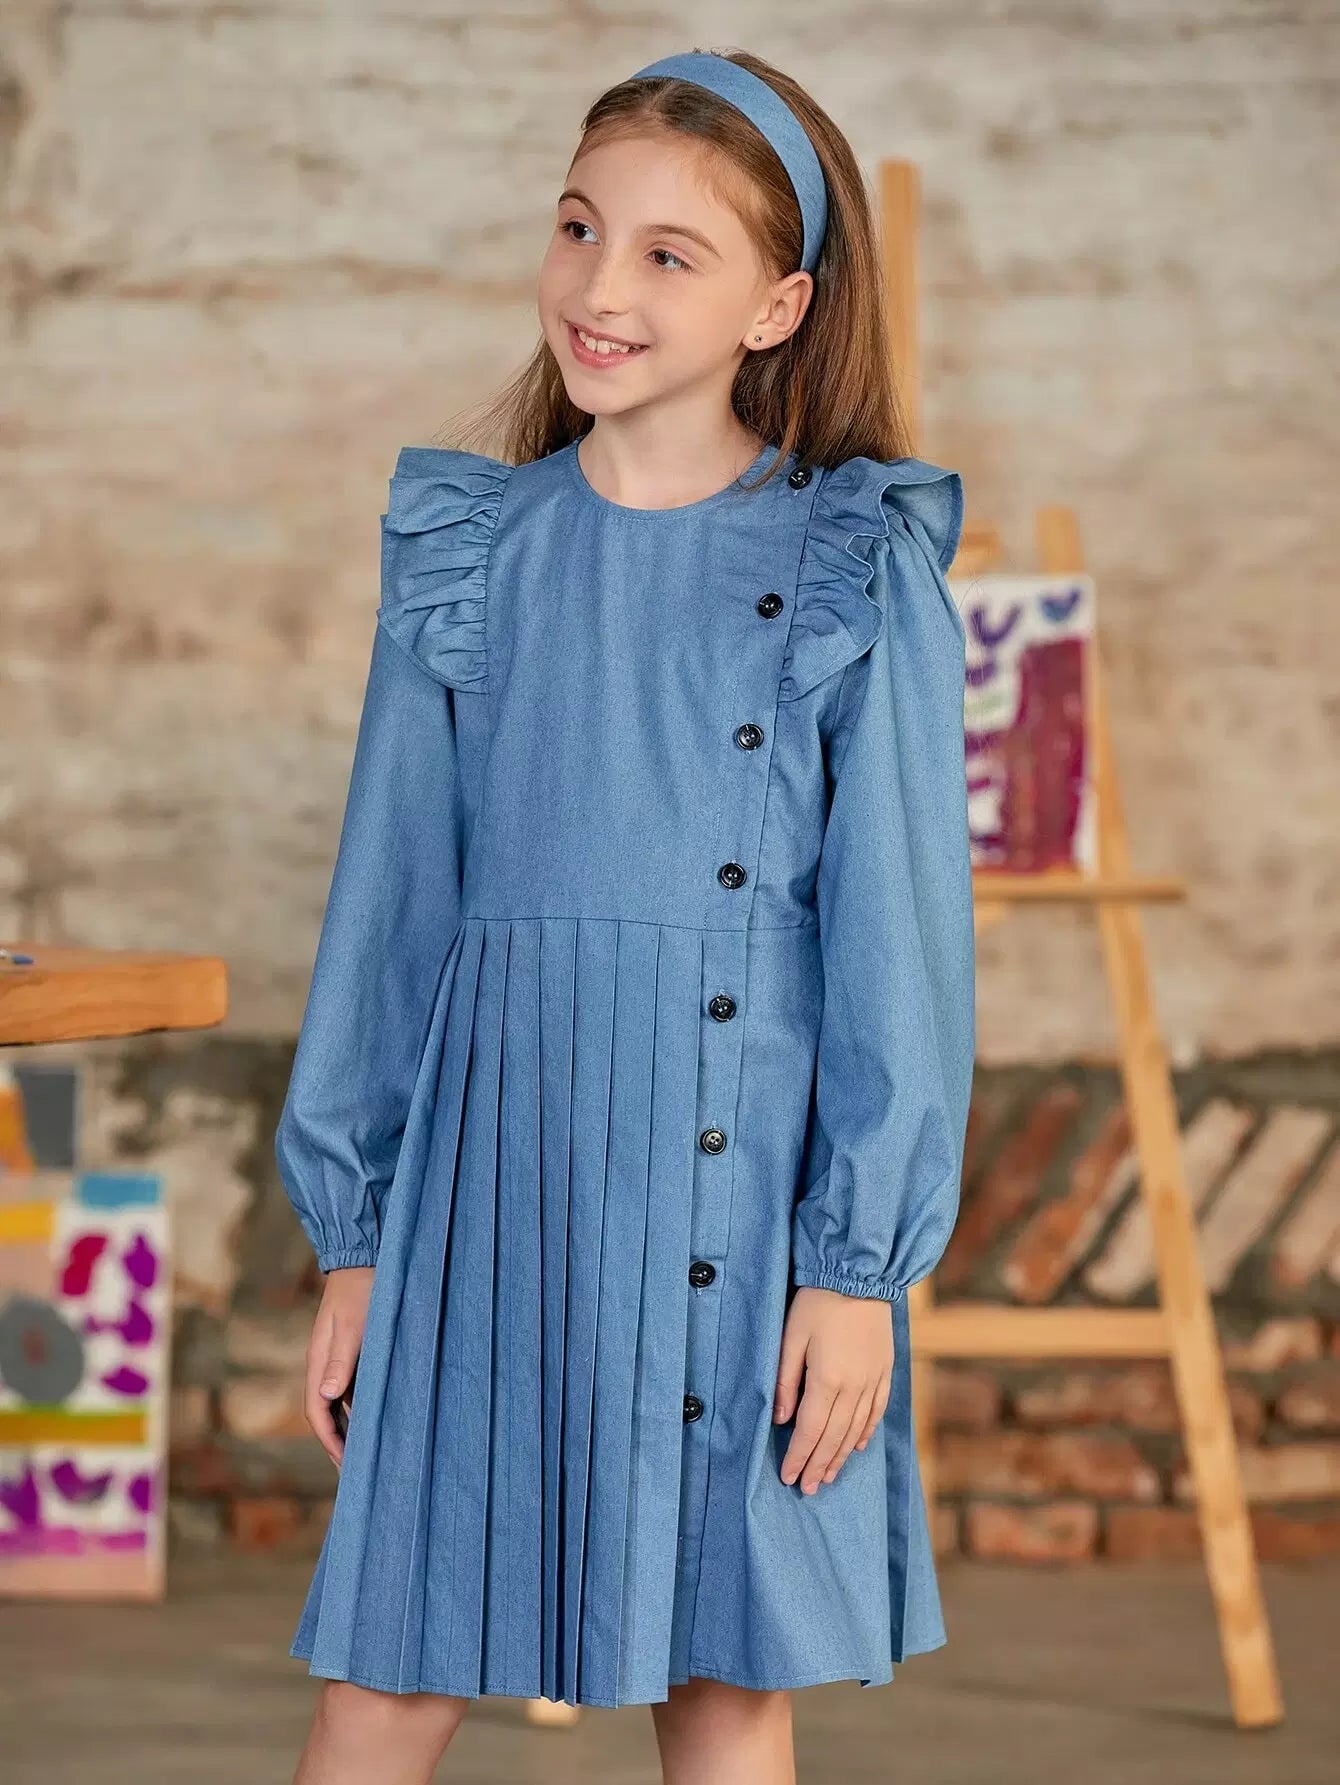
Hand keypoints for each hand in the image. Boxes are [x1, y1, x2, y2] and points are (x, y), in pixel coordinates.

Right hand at [305, 1265, 373, 1467]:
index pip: (317, 1412)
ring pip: (339, 1403)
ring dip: (348, 1428)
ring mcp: (337, 1360)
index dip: (329, 1440)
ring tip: (364, 1453)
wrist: (362, 1260)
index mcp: (318, 1363)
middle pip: (325, 1413)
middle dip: (336, 1443)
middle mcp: (324, 1366)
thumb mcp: (353, 1327)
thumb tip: (327, 1396)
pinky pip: (352, 1389)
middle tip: (354, 1472)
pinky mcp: (351, 1353)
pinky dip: (359, 1409)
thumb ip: (340, 1361)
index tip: (344, 1464)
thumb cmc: (361, 1293)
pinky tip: (373, 1419)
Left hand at [773, 1286, 893, 1492]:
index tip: (789, 1477)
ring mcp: (873, 1380)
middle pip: (834, 1437)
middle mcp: (854, 1386)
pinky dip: (866, 1432)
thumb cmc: (818, 1302)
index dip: (799, 1457)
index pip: (810, 1430)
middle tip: (808, 1488)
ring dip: (841, 1456)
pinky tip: (857, 1447)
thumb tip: (780, 1419)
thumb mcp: (791, 1337)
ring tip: (829, 1477)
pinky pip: (876, 1410)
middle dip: (819, 1465)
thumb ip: (785, 1381)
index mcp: (827, 1379)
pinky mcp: (885, 1370)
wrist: (860, 1274)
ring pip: (856, 1430)